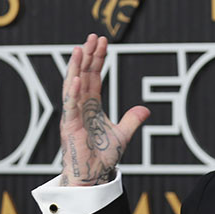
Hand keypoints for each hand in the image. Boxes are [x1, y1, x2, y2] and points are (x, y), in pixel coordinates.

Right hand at [60, 34, 149, 185]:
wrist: (93, 176)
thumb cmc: (102, 157)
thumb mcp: (123, 135)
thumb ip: (132, 120)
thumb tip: (145, 109)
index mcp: (92, 106)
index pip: (94, 77)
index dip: (98, 59)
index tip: (103, 42)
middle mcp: (80, 106)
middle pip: (83, 75)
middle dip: (88, 56)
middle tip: (93, 36)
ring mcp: (73, 115)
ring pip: (73, 85)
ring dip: (76, 67)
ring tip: (79, 48)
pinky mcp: (69, 126)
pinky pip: (71, 106)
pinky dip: (74, 92)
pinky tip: (77, 78)